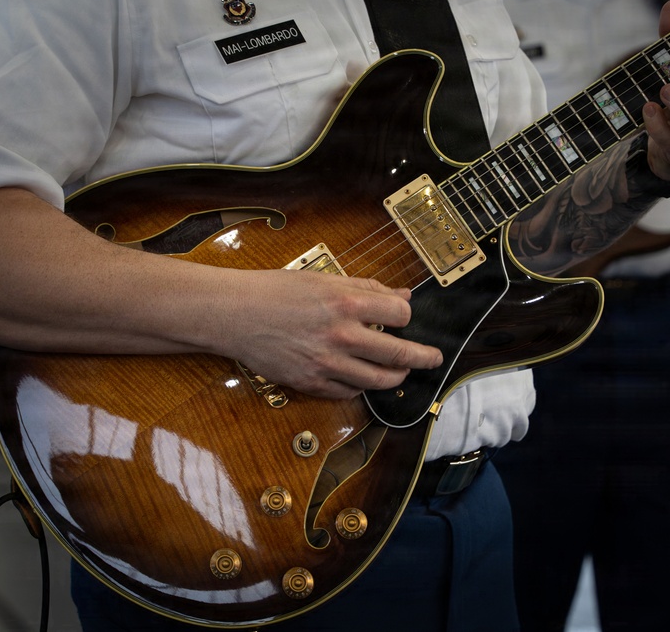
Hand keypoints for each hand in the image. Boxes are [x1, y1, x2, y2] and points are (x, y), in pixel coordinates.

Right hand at [218, 269, 443, 398]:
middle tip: (435, 359)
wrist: (235, 314)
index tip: (404, 318)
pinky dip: (362, 385)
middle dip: (424, 358)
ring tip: (401, 372)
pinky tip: (363, 377)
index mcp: (347, 302)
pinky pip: (350, 391)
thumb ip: (367, 288)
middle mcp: (342, 335)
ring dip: (396, 376)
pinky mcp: (312, 383)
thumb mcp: (324, 279)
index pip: (401, 315)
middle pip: (400, 354)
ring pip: (379, 380)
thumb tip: (403, 296)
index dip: (407, 316)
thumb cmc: (277, 291)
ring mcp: (327, 364)